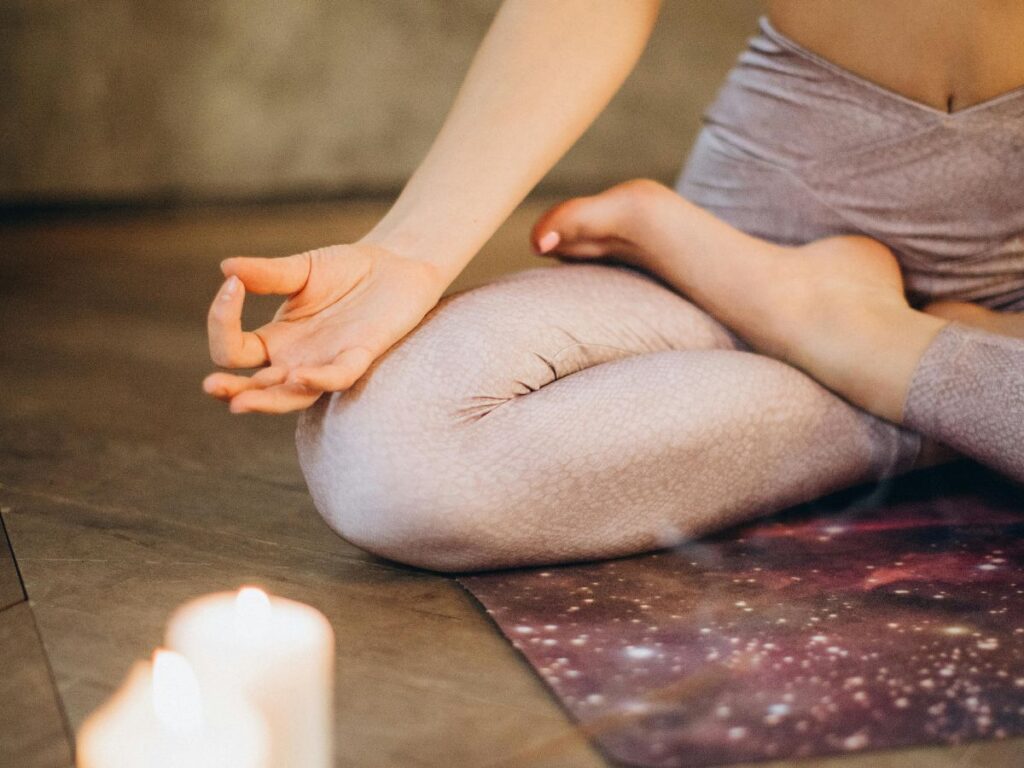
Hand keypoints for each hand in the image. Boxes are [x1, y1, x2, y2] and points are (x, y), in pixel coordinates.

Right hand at [203, 243, 444, 413]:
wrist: (395, 265)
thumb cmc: (347, 271)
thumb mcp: (301, 269)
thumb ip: (267, 273)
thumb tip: (225, 268)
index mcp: (275, 339)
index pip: (233, 349)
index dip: (222, 322)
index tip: (231, 285)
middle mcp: (295, 359)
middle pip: (256, 386)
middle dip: (231, 389)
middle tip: (211, 386)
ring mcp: (327, 362)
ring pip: (292, 395)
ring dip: (267, 400)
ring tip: (239, 402)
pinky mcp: (360, 356)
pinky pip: (339, 377)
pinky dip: (320, 379)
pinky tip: (299, 376)